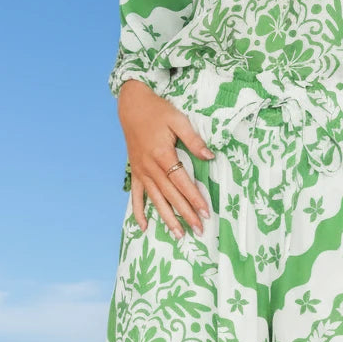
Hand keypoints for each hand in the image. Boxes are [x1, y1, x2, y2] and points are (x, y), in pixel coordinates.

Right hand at [118, 79, 214, 237]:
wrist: (132, 105)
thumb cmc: (157, 111)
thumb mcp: (178, 120)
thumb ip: (194, 140)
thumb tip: (210, 156)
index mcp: (163, 155)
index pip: (183, 182)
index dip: (195, 198)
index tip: (206, 212)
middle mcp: (151, 168)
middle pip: (171, 196)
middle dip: (186, 214)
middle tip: (199, 230)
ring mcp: (142, 172)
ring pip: (156, 200)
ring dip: (167, 219)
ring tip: (178, 235)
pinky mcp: (135, 173)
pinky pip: (136, 196)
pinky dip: (138, 212)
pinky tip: (144, 227)